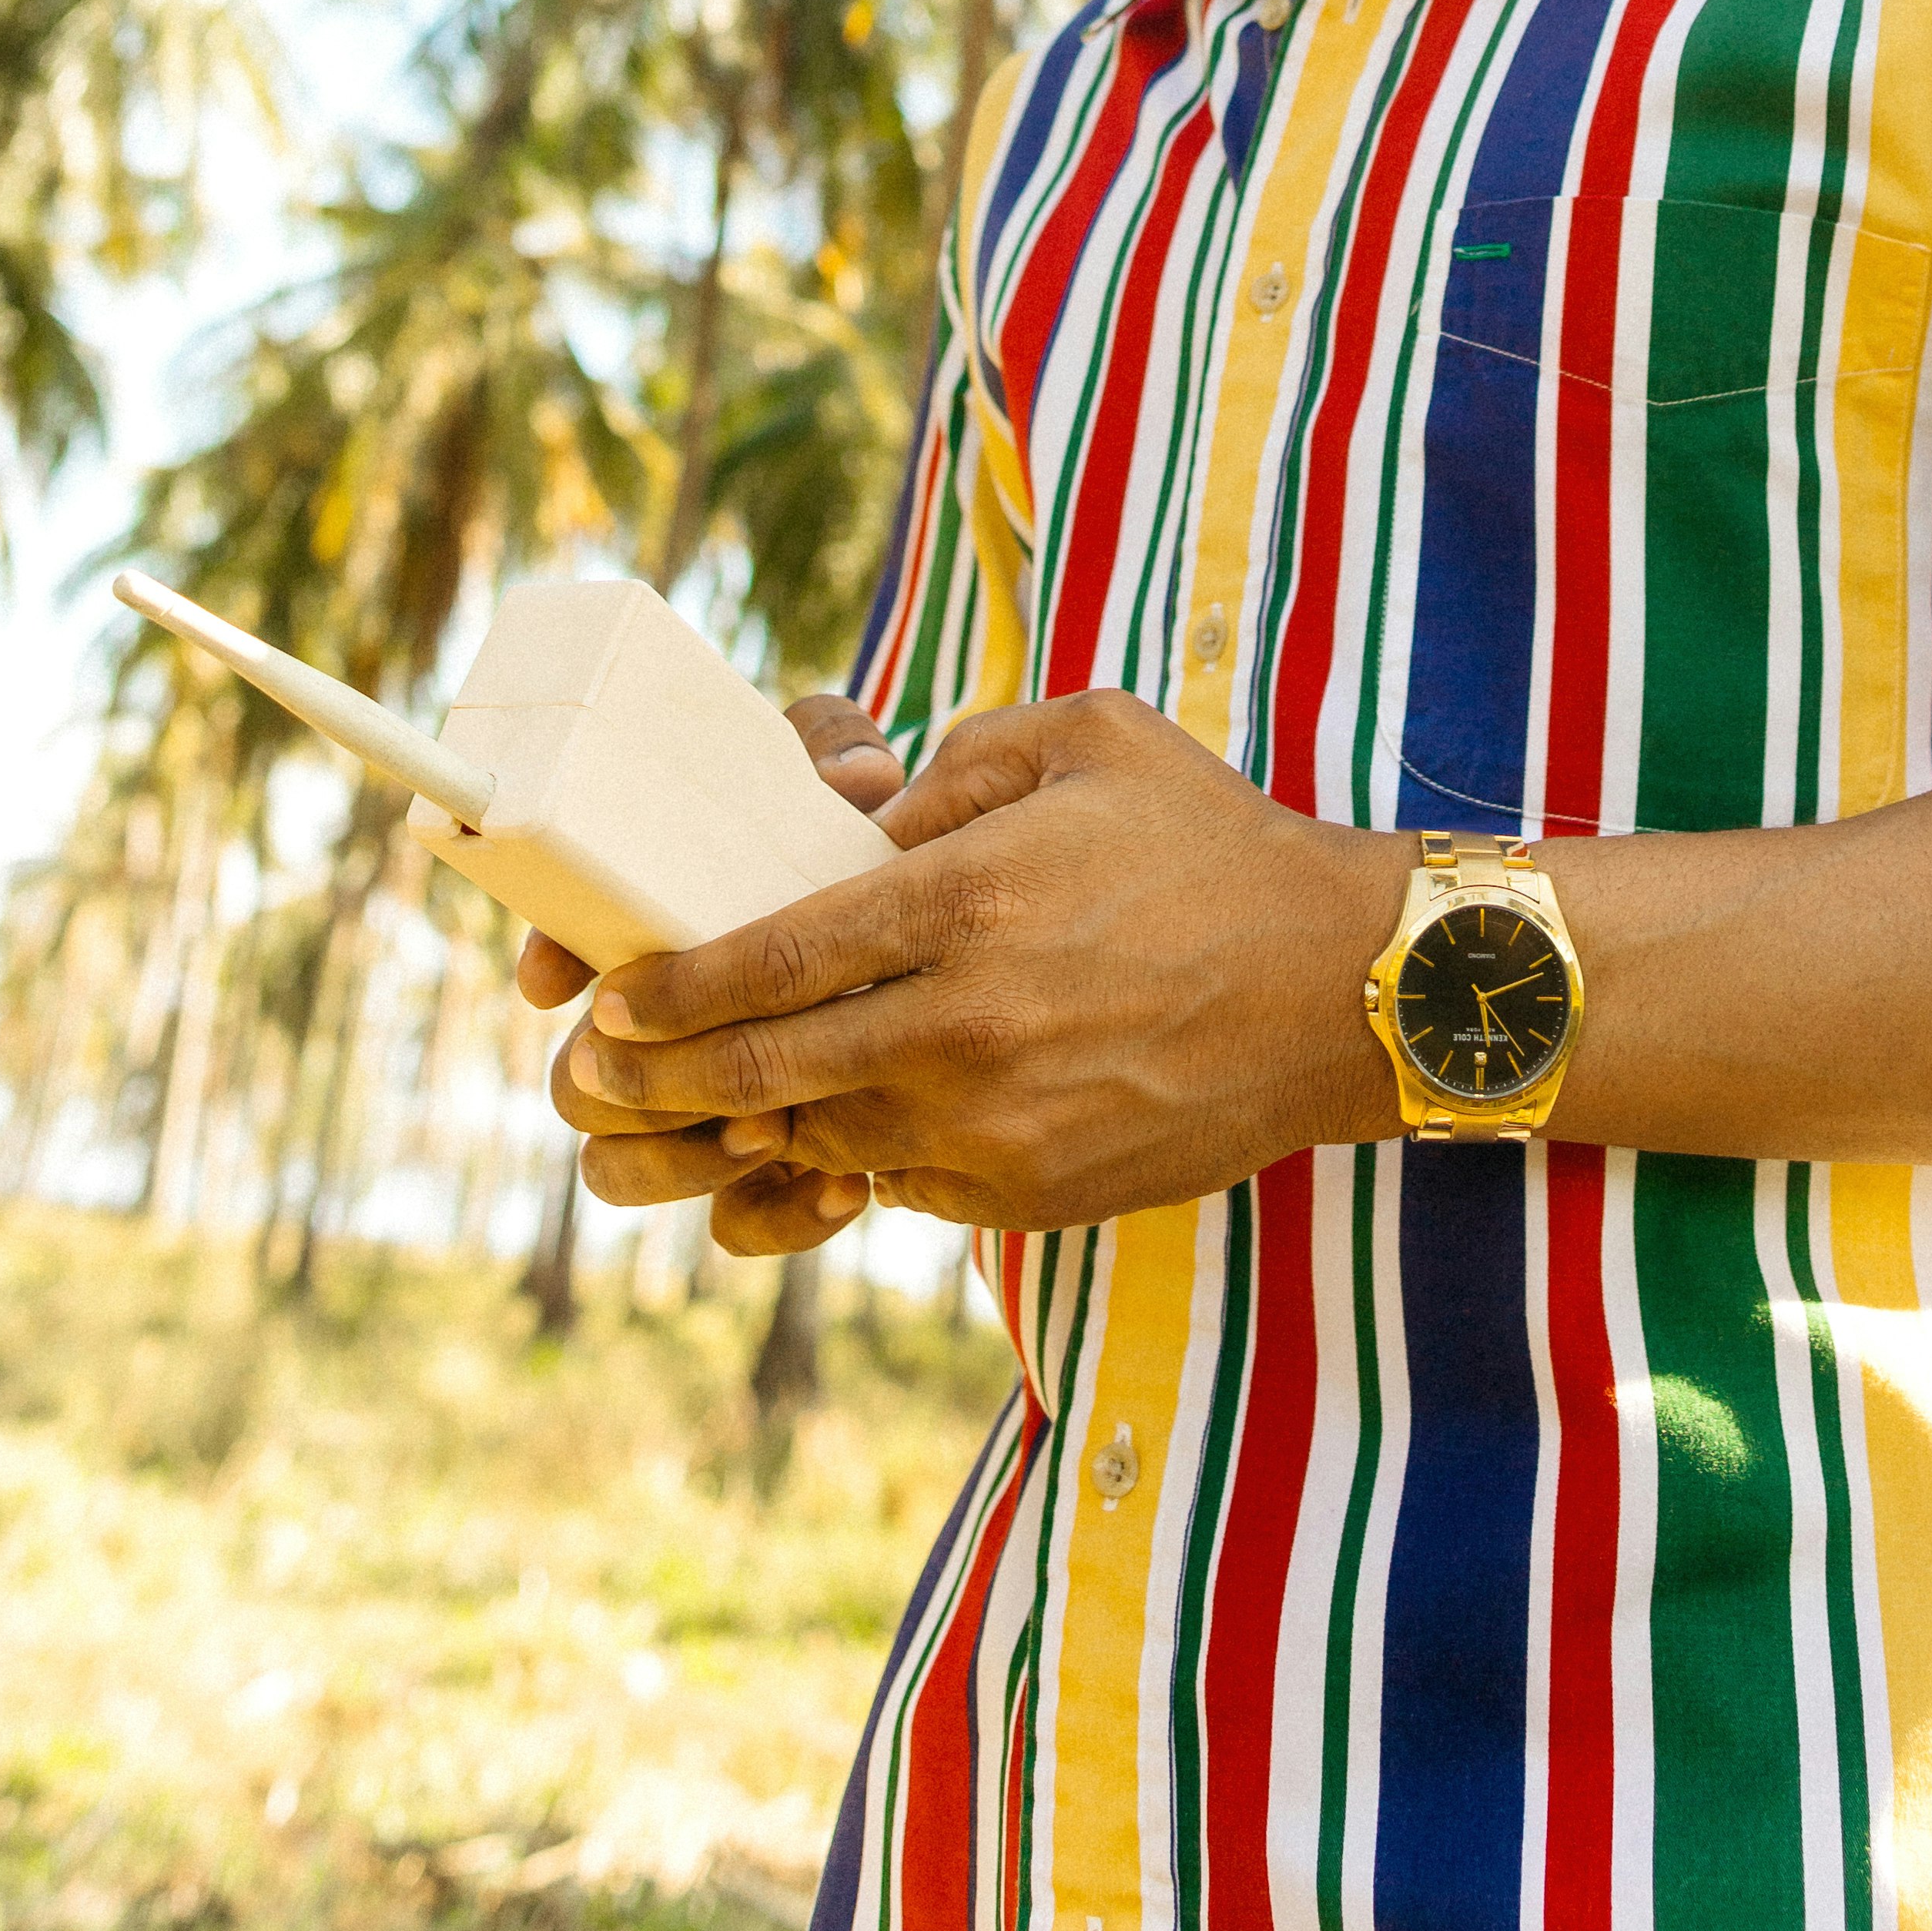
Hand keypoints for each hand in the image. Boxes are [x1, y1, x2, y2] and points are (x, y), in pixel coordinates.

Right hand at [514, 689, 918, 1259]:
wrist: (927, 930)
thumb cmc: (849, 834)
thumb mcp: (840, 774)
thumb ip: (834, 752)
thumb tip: (859, 780)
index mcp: (650, 927)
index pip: (562, 942)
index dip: (549, 955)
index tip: (554, 976)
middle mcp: (656, 1027)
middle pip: (576, 1084)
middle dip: (620, 1090)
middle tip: (699, 1070)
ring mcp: (700, 1104)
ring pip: (623, 1170)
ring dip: (681, 1165)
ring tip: (775, 1135)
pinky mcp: (763, 1167)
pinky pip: (733, 1224)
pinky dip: (777, 1218)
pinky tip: (848, 1190)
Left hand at [547, 690, 1406, 1232]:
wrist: (1339, 987)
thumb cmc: (1208, 843)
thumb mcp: (1085, 739)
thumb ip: (957, 763)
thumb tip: (860, 814)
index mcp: (967, 902)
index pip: (773, 957)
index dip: (671, 989)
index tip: (608, 1000)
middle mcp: (966, 1025)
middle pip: (765, 1070)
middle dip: (661, 1080)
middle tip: (592, 1077)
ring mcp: (997, 1124)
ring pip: (823, 1141)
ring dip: (749, 1130)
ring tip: (682, 1117)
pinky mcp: (1031, 1192)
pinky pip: (903, 1185)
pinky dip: (856, 1161)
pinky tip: (835, 1132)